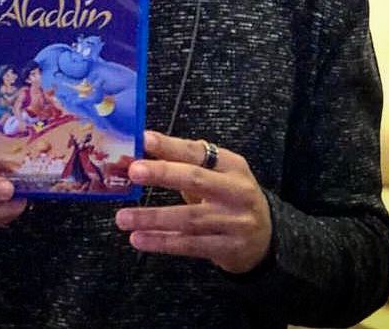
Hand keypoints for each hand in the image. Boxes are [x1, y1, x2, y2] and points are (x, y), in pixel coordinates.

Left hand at [115, 130, 271, 273]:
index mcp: (232, 165)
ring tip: (123, 217)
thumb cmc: (230, 196)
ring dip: (153, 218)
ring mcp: (233, 222)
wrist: (266, 238)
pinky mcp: (227, 248)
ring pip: (188, 218)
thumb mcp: (218, 173)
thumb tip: (143, 147)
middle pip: (196, 179)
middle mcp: (236, 191)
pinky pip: (189, 245)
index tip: (144, 139)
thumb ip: (186, 161)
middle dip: (162, 174)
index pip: (198, 151)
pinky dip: (162, 242)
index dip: (170, 145)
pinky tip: (139, 239)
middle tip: (133, 171)